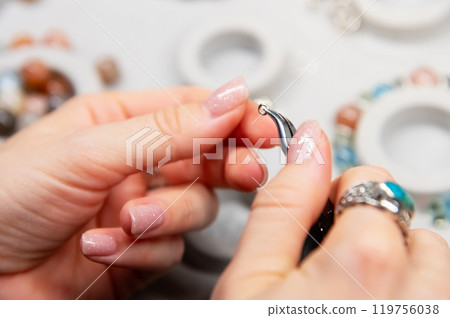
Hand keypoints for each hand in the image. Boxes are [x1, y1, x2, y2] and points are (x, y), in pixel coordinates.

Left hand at [0, 78, 275, 298]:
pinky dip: (143, 249)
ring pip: (194, 206)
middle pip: (205, 156)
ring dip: (168, 215)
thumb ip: (163, 130)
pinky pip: (170, 246)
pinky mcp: (140, 250)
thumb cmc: (3, 201)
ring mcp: (140, 208)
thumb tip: (224, 103)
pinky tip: (106, 247)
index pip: (190, 110)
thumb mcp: (85, 152)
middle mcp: (133, 164)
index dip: (230, 115)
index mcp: (116, 124)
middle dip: (227, 163)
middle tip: (247, 169)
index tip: (259, 125)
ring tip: (130, 220)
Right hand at [213, 120, 449, 299]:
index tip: (315, 224)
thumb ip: (282, 204)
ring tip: (350, 294)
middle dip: (366, 229)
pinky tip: (372, 306)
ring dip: (395, 264)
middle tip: (328, 267)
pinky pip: (441, 292)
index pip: (370, 179)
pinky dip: (411, 291)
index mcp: (366, 261)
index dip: (333, 196)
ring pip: (431, 259)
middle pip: (404, 217)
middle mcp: (419, 293)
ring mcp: (433, 311)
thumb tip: (307, 142)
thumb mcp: (251, 275)